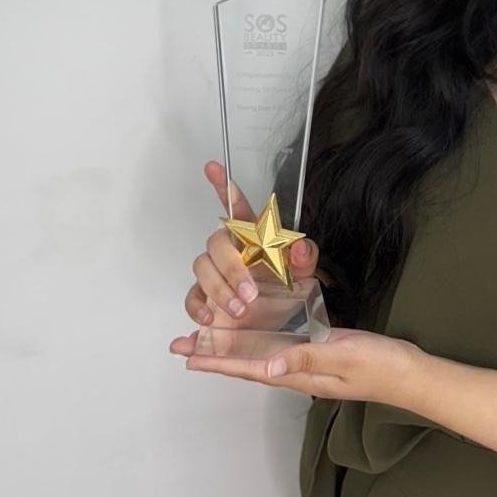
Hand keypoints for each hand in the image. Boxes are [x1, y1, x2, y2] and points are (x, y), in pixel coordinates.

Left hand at [170, 322, 426, 404]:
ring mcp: (306, 360)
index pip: (249, 367)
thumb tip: (268, 365)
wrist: (407, 371)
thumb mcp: (343, 357)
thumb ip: (306, 358)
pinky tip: (249, 332)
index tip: (188, 354)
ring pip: (259, 353)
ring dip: (230, 346)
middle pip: (246, 362)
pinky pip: (278, 344)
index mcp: (298, 372)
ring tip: (203, 339)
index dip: (218, 360)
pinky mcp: (317, 349)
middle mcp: (296, 368)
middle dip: (214, 353)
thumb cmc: (378, 364)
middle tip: (182, 345)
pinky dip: (257, 339)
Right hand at [178, 159, 323, 330]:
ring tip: (239, 309)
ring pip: (202, 267)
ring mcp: (216, 275)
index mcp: (253, 238)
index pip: (237, 207)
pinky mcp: (206, 300)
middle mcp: (231, 252)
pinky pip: (191, 296)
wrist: (274, 328)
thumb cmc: (285, 294)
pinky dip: (196, 307)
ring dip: (219, 288)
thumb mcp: (303, 274)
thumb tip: (298, 246)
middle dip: (231, 267)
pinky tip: (208, 318)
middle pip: (216, 241)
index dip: (223, 187)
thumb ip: (305, 257)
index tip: (213, 168)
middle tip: (250, 292)